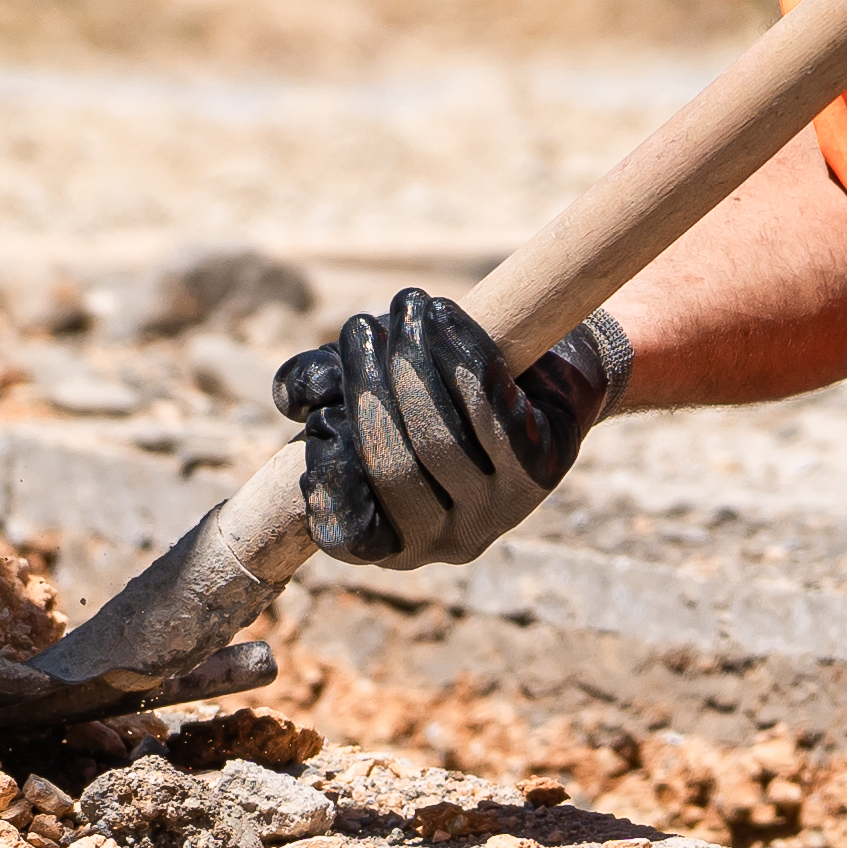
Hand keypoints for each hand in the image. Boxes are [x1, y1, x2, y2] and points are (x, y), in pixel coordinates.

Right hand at [275, 290, 633, 565]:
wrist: (553, 372)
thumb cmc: (442, 385)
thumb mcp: (368, 383)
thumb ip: (318, 388)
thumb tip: (293, 396)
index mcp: (399, 540)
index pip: (349, 533)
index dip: (327, 474)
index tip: (321, 417)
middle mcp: (450, 541)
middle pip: (390, 473)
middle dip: (367, 391)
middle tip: (360, 327)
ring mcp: (501, 511)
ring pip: (437, 441)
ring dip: (412, 362)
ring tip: (405, 306)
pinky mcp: (544, 471)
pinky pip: (490, 413)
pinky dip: (460, 358)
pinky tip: (442, 316)